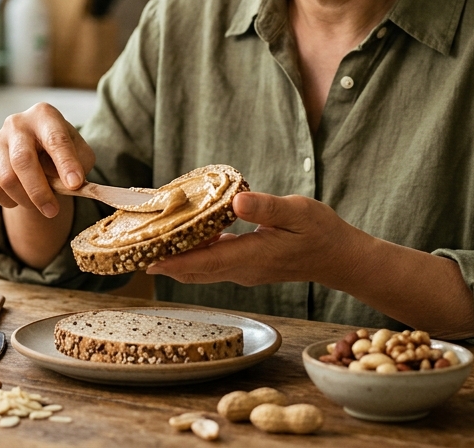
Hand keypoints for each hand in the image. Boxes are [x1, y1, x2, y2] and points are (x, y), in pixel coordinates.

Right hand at [0, 103, 94, 218]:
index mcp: (44, 115)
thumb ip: (80, 165)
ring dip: (26, 200)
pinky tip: (22, 198)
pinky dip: (10, 201)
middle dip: (39, 190)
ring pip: (6, 178)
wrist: (35, 150)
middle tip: (53, 211)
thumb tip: (71, 184)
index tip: (75, 184)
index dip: (66, 163)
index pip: (55, 139)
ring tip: (41, 204)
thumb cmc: (60, 151)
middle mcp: (17, 123)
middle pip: (23, 160)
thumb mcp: (79, 152)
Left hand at [145, 192, 354, 285]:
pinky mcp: (246, 265)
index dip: (173, 262)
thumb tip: (237, 202)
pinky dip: (193, 252)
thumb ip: (267, 207)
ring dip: (176, 258)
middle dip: (164, 261)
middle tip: (134, 247)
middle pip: (193, 271)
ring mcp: (243, 270)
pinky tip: (184, 234)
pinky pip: (212, 262)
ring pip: (200, 269)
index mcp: (251, 257)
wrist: (339, 257)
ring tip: (150, 239)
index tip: (146, 259)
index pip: (203, 263)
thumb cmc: (320, 233)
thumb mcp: (297, 212)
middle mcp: (242, 269)